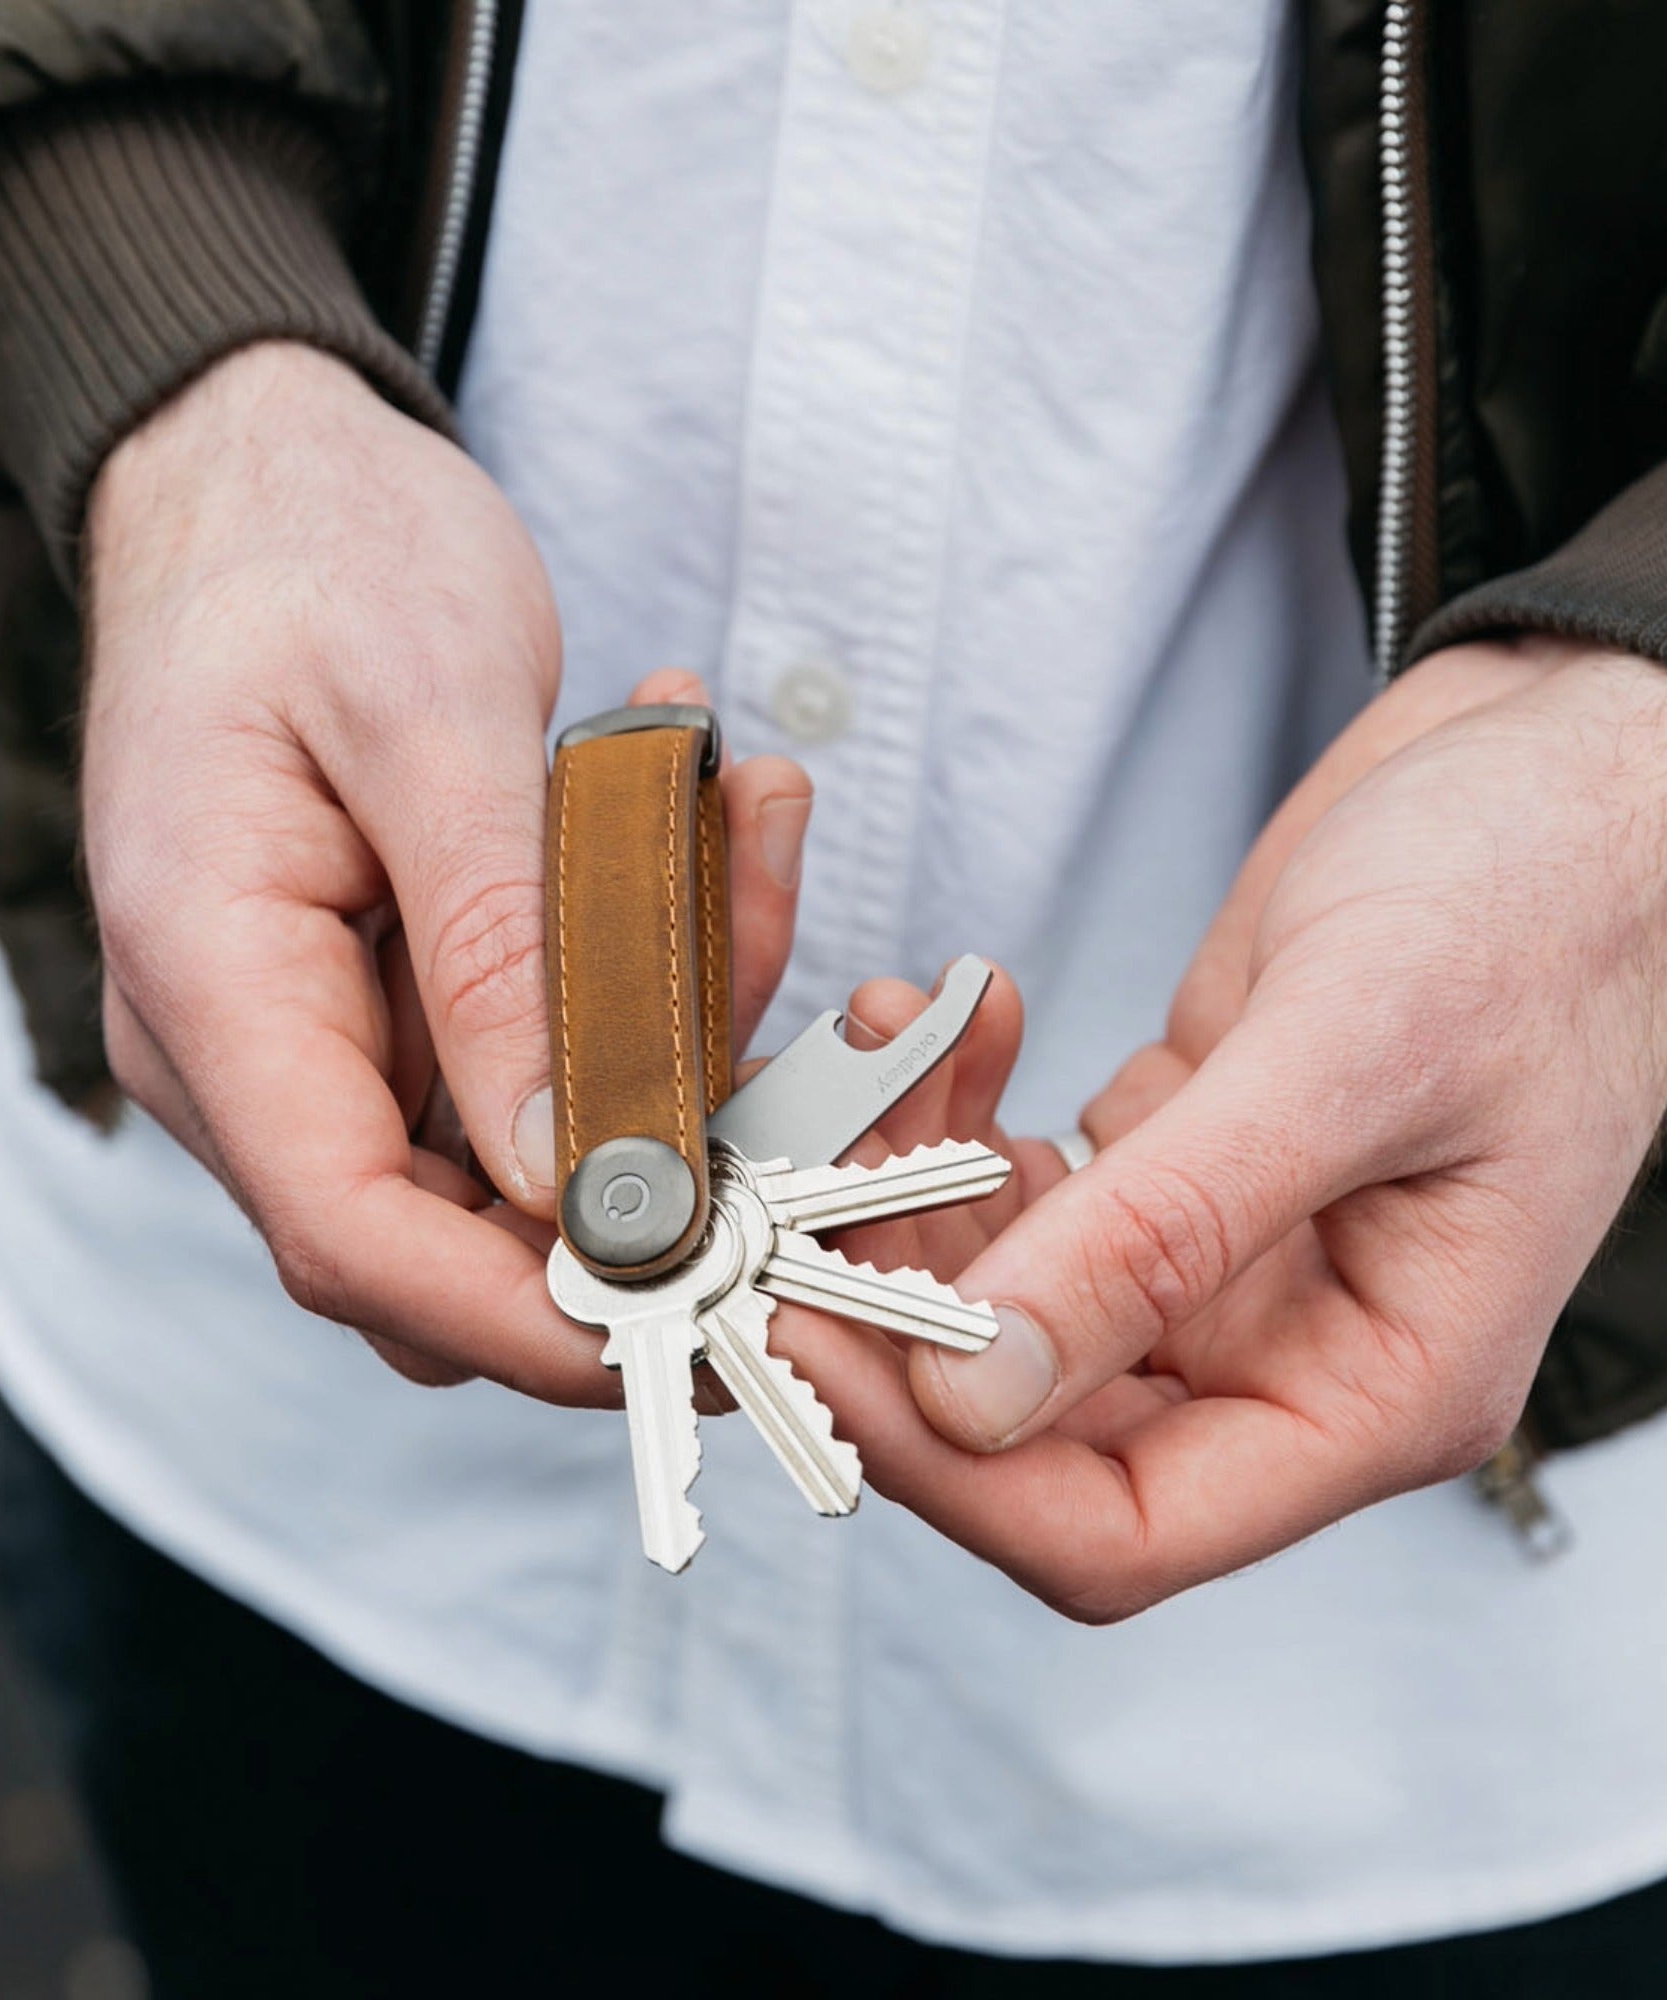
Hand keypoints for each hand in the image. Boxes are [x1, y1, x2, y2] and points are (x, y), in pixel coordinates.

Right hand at [83, 342, 809, 1398]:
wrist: (255, 472)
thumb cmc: (319, 554)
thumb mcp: (430, 717)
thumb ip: (499, 953)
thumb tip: (571, 1175)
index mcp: (209, 978)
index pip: (351, 1232)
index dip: (528, 1307)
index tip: (707, 1302)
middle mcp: (245, 1044)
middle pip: (444, 1232)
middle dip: (637, 1178)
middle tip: (784, 1023)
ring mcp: (317, 1029)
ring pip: (517, 1148)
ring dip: (667, 1035)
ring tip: (741, 821)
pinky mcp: (391, 999)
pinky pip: (538, 1053)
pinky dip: (642, 974)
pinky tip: (699, 818)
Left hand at [784, 638, 1666, 1617]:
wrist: (1556, 774)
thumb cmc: (1533, 905)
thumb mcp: (1352, 1058)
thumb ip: (1168, 1233)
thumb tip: (976, 1392)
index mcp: (1374, 1388)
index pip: (1120, 1528)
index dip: (947, 1470)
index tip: (812, 1342)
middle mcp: (1287, 1352)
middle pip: (1031, 1429)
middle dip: (897, 1318)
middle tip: (792, 1194)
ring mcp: (1222, 1265)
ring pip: (1003, 1305)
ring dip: (911, 1198)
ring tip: (880, 1055)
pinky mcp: (1172, 1174)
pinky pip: (1021, 1198)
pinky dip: (958, 1127)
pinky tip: (946, 1029)